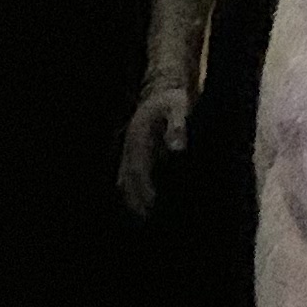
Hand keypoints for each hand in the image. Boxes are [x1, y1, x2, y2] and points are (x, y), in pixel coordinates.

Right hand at [116, 83, 194, 214]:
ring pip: (126, 179)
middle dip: (134, 201)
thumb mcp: (179, 107)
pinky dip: (136, 190)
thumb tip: (177, 149)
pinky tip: (147, 203)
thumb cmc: (174, 97)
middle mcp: (132, 146)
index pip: (138, 170)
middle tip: (145, 221)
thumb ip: (178, 127)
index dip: (144, 190)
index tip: (152, 206)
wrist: (165, 85)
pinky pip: (132, 175)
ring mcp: (133, 149)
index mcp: (139, 138)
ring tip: (143, 218)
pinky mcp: (139, 151)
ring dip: (132, 198)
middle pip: (127, 180)